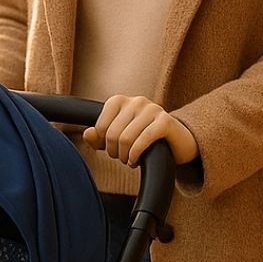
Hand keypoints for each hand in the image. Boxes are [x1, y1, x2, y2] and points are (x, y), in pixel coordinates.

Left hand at [83, 94, 198, 166]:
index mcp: (119, 101)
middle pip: (112, 135)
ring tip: (129, 159)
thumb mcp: (116, 138)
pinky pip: (142, 141)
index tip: (112, 149)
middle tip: (122, 157)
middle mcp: (136, 101)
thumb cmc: (140, 138)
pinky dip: (135, 155)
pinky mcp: (165, 121)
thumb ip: (98, 137)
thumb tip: (88, 133)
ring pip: (126, 139)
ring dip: (125, 156)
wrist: (174, 141)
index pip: (99, 127)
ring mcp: (152, 109)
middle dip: (114, 152)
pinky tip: (136, 161)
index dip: (103, 144)